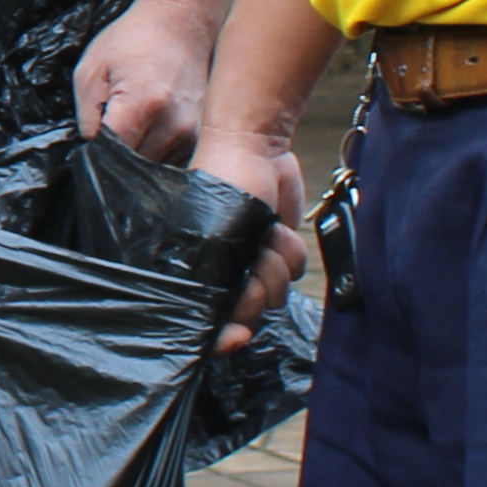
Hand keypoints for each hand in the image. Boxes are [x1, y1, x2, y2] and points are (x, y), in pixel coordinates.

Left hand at [70, 4, 211, 161]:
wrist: (183, 21)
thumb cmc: (133, 40)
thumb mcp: (91, 69)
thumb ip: (86, 117)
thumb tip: (91, 152)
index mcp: (143, 104)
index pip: (112, 156)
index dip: (96, 155)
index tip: (90, 146)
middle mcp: (175, 124)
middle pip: (135, 168)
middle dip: (117, 160)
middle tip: (111, 134)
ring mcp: (195, 133)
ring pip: (155, 170)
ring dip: (139, 160)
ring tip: (135, 127)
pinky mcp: (205, 136)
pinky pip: (175, 161)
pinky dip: (159, 154)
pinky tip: (152, 131)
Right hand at [193, 111, 309, 355]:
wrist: (255, 149)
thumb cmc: (220, 188)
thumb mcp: (210, 242)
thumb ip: (215, 290)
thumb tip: (232, 334)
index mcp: (191, 275)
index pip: (206, 326)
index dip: (224, 337)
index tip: (240, 335)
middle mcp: (220, 275)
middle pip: (247, 314)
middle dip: (258, 288)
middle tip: (252, 259)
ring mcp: (250, 264)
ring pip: (276, 294)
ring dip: (277, 264)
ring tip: (265, 234)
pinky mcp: (276, 251)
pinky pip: (295, 272)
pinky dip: (291, 251)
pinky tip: (277, 228)